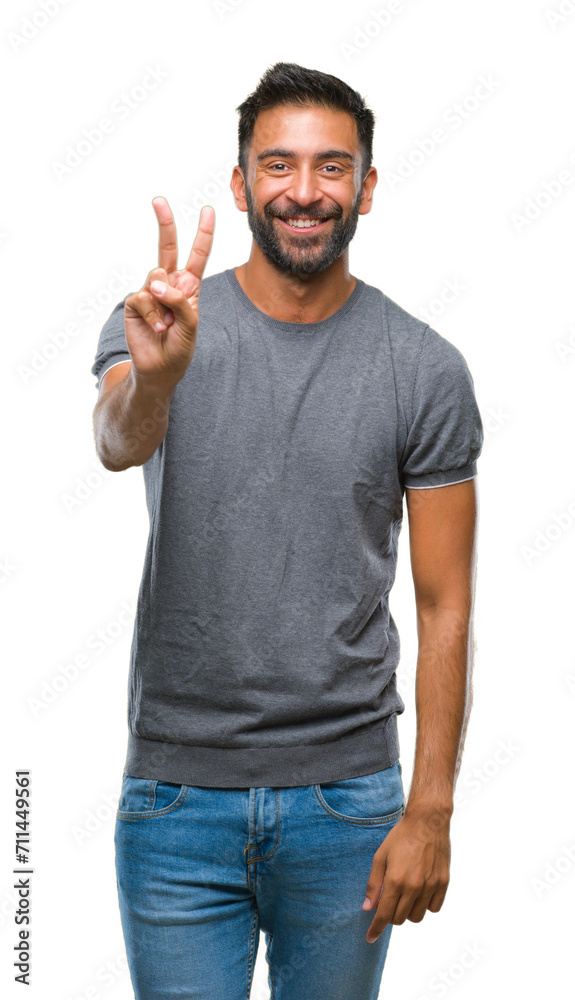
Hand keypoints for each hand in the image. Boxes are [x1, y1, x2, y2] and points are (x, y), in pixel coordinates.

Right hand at [124, 196, 214, 384]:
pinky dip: (153, 314)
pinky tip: (156, 327)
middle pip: (167, 246)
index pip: (197, 254)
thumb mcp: (191, 324)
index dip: (203, 233)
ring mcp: (150, 291)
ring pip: (157, 276)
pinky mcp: (135, 301)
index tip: (208, 210)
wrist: (160, 369)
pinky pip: (144, 297)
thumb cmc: (180, 347)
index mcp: (189, 286)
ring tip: (166, 324)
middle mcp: (169, 283)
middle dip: (164, 222)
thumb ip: (179, 301)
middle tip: (158, 200)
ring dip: (164, 302)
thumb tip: (155, 282)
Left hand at [362, 807, 450, 942]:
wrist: (427, 822)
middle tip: (390, 900)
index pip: (384, 915)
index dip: (376, 929)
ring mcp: (430, 886)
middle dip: (391, 915)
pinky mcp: (443, 883)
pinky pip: (434, 908)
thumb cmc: (400, 837)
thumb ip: (373, 884)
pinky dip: (425, 905)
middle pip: (400, 919)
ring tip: (405, 894)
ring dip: (408, 911)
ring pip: (417, 917)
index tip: (370, 938)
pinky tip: (420, 892)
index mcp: (395, 880)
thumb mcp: (380, 857)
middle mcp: (414, 887)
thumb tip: (368, 907)